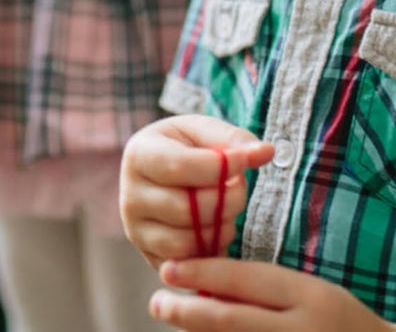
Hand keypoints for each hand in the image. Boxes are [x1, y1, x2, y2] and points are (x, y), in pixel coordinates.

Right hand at [119, 115, 273, 267]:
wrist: (164, 172)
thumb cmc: (187, 147)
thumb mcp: (205, 131)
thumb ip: (234, 139)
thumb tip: (266, 151)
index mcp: (138, 154)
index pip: (180, 166)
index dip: (222, 166)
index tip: (246, 161)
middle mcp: (129, 195)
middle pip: (185, 209)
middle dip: (225, 199)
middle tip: (239, 186)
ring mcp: (136, 230)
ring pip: (187, 241)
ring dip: (220, 226)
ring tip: (226, 206)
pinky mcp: (150, 257)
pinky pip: (189, 264)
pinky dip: (212, 248)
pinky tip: (217, 225)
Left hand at [149, 258, 392, 331]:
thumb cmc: (342, 322)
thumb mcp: (312, 293)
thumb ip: (268, 288)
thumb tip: (210, 282)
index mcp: (310, 297)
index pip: (246, 281)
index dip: (203, 273)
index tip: (168, 268)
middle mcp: (303, 329)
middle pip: (233, 320)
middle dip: (188, 311)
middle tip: (156, 300)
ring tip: (172, 319)